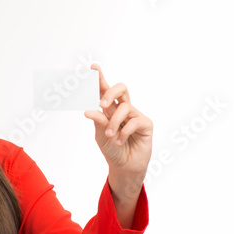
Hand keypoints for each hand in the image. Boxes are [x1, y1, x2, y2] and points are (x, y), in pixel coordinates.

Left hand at [82, 64, 152, 185]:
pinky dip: (124, 132)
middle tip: (102, 104)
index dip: (99, 78)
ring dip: (114, 122)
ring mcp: (135, 115)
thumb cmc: (112, 150)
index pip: (104, 91)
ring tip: (110, 135)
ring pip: (124, 108)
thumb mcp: (100, 135)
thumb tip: (88, 111)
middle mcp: (123, 109)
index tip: (93, 67)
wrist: (124, 167)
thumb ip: (98, 121)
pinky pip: (134, 121)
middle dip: (110, 91)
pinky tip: (120, 142)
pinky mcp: (145, 124)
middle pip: (120, 89)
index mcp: (110, 110)